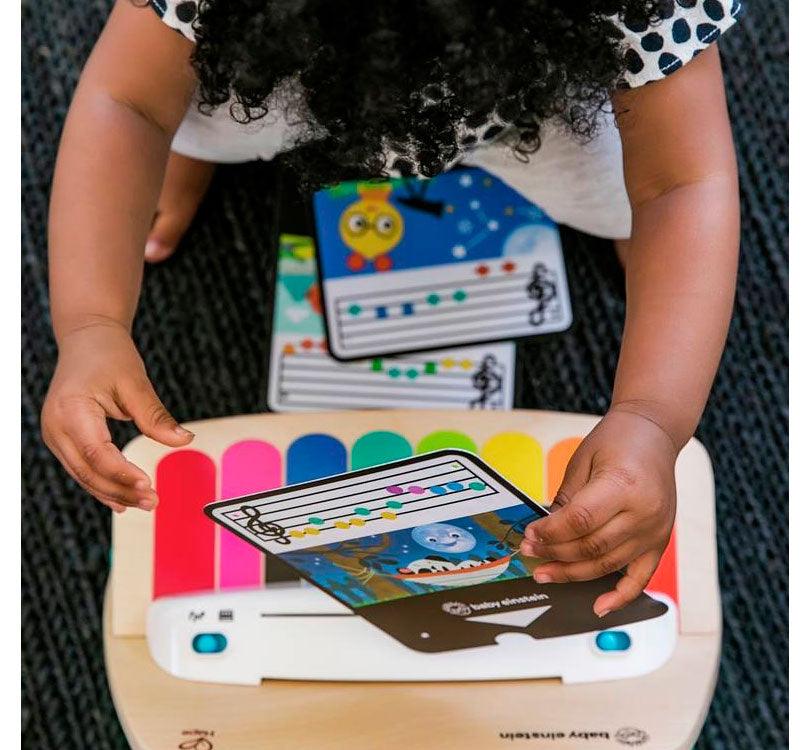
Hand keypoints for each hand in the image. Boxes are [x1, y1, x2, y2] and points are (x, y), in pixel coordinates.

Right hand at [41, 321, 192, 511]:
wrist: (87, 339)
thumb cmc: (108, 355)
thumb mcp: (136, 383)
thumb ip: (155, 416)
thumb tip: (183, 440)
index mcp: (70, 409)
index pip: (97, 452)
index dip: (122, 473)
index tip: (148, 486)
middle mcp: (55, 426)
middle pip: (88, 471)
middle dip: (121, 490)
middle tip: (153, 501)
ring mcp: (55, 434)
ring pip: (83, 475)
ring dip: (114, 492)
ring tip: (145, 503)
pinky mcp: (63, 439)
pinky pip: (82, 468)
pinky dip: (102, 484)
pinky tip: (121, 500)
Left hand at [521, 409, 676, 616]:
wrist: (654, 434)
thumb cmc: (616, 441)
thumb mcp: (582, 461)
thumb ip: (566, 499)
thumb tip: (543, 531)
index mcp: (623, 485)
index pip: (579, 521)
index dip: (550, 532)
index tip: (529, 535)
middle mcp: (644, 512)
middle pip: (592, 546)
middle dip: (555, 553)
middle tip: (529, 552)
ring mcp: (655, 530)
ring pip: (608, 564)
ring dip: (573, 573)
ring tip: (545, 572)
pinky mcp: (660, 541)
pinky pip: (641, 577)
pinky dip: (620, 596)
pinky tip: (598, 606)